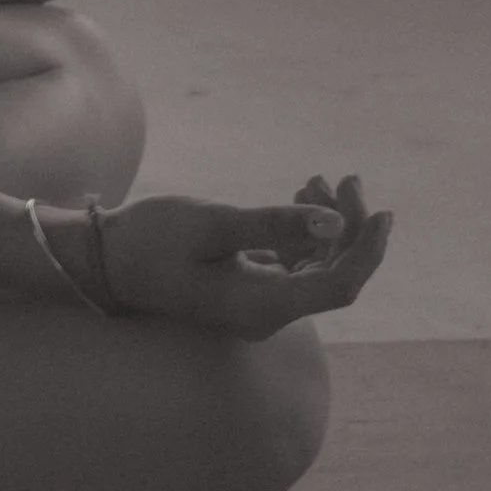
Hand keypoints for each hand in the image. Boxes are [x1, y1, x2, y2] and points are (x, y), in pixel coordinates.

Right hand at [91, 173, 392, 339]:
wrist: (107, 262)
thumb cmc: (153, 240)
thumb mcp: (212, 224)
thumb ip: (274, 224)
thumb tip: (333, 223)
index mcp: (263, 307)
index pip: (339, 287)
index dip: (367, 252)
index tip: (382, 211)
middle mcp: (267, 314)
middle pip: (332, 275)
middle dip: (348, 227)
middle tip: (345, 176)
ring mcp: (258, 304)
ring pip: (314, 268)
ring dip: (326, 226)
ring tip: (318, 179)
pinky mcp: (247, 289)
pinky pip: (292, 264)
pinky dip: (303, 231)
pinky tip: (299, 196)